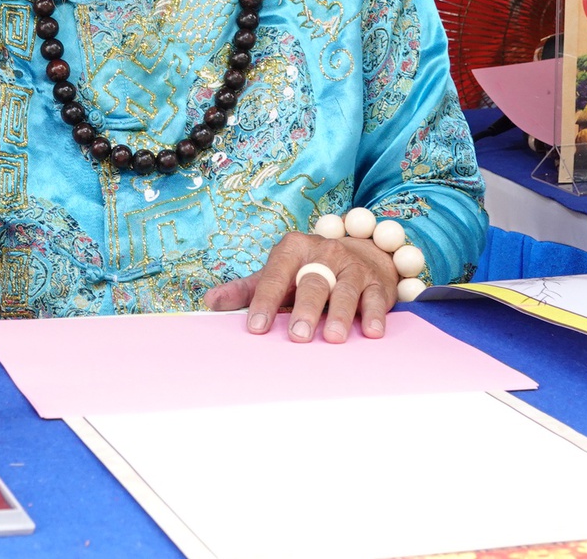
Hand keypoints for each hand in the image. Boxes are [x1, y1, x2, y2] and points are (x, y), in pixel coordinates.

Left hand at [201, 231, 399, 343]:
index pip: (276, 275)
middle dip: (306, 309)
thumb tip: (209, 302)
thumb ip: (245, 290)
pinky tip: (372, 332)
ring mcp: (352, 266)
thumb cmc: (307, 271)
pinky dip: (375, 314)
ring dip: (341, 314)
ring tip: (333, 338)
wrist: (358, 254)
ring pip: (346, 289)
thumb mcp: (277, 275)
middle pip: (313, 282)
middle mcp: (323, 253)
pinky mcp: (376, 281)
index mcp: (292, 249)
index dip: (265, 301)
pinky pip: (376, 297)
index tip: (256, 328)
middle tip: (297, 337)